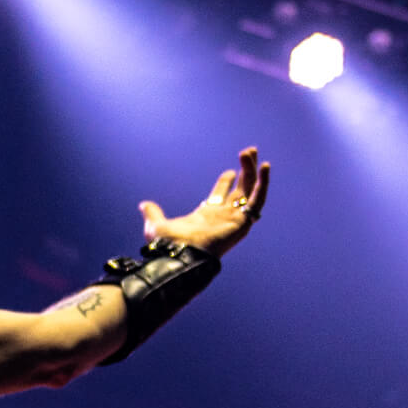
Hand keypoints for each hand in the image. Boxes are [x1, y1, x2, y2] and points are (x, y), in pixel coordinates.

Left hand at [137, 146, 269, 256]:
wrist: (182, 255)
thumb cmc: (170, 245)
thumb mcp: (156, 225)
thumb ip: (153, 214)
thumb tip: (143, 206)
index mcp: (207, 216)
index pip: (222, 195)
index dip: (226, 182)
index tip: (230, 171)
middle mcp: (224, 216)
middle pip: (240, 190)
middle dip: (245, 171)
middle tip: (249, 152)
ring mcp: (235, 218)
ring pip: (250, 190)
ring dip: (252, 171)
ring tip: (251, 152)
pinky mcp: (243, 221)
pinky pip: (258, 199)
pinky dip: (263, 183)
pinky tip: (264, 167)